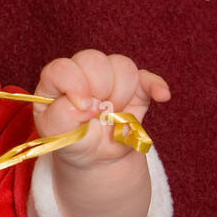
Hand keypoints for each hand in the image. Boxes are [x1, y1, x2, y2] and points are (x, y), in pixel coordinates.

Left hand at [33, 49, 170, 165]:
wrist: (95, 156)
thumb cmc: (71, 140)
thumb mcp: (56, 136)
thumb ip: (62, 117)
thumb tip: (88, 105)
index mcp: (57, 81)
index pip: (62, 69)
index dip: (74, 85)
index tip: (84, 107)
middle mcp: (82, 72)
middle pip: (94, 60)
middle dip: (98, 89)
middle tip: (97, 113)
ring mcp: (110, 78)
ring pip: (121, 66)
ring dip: (120, 95)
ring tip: (112, 115)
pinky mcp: (135, 88)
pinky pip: (148, 78)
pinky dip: (156, 86)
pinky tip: (161, 96)